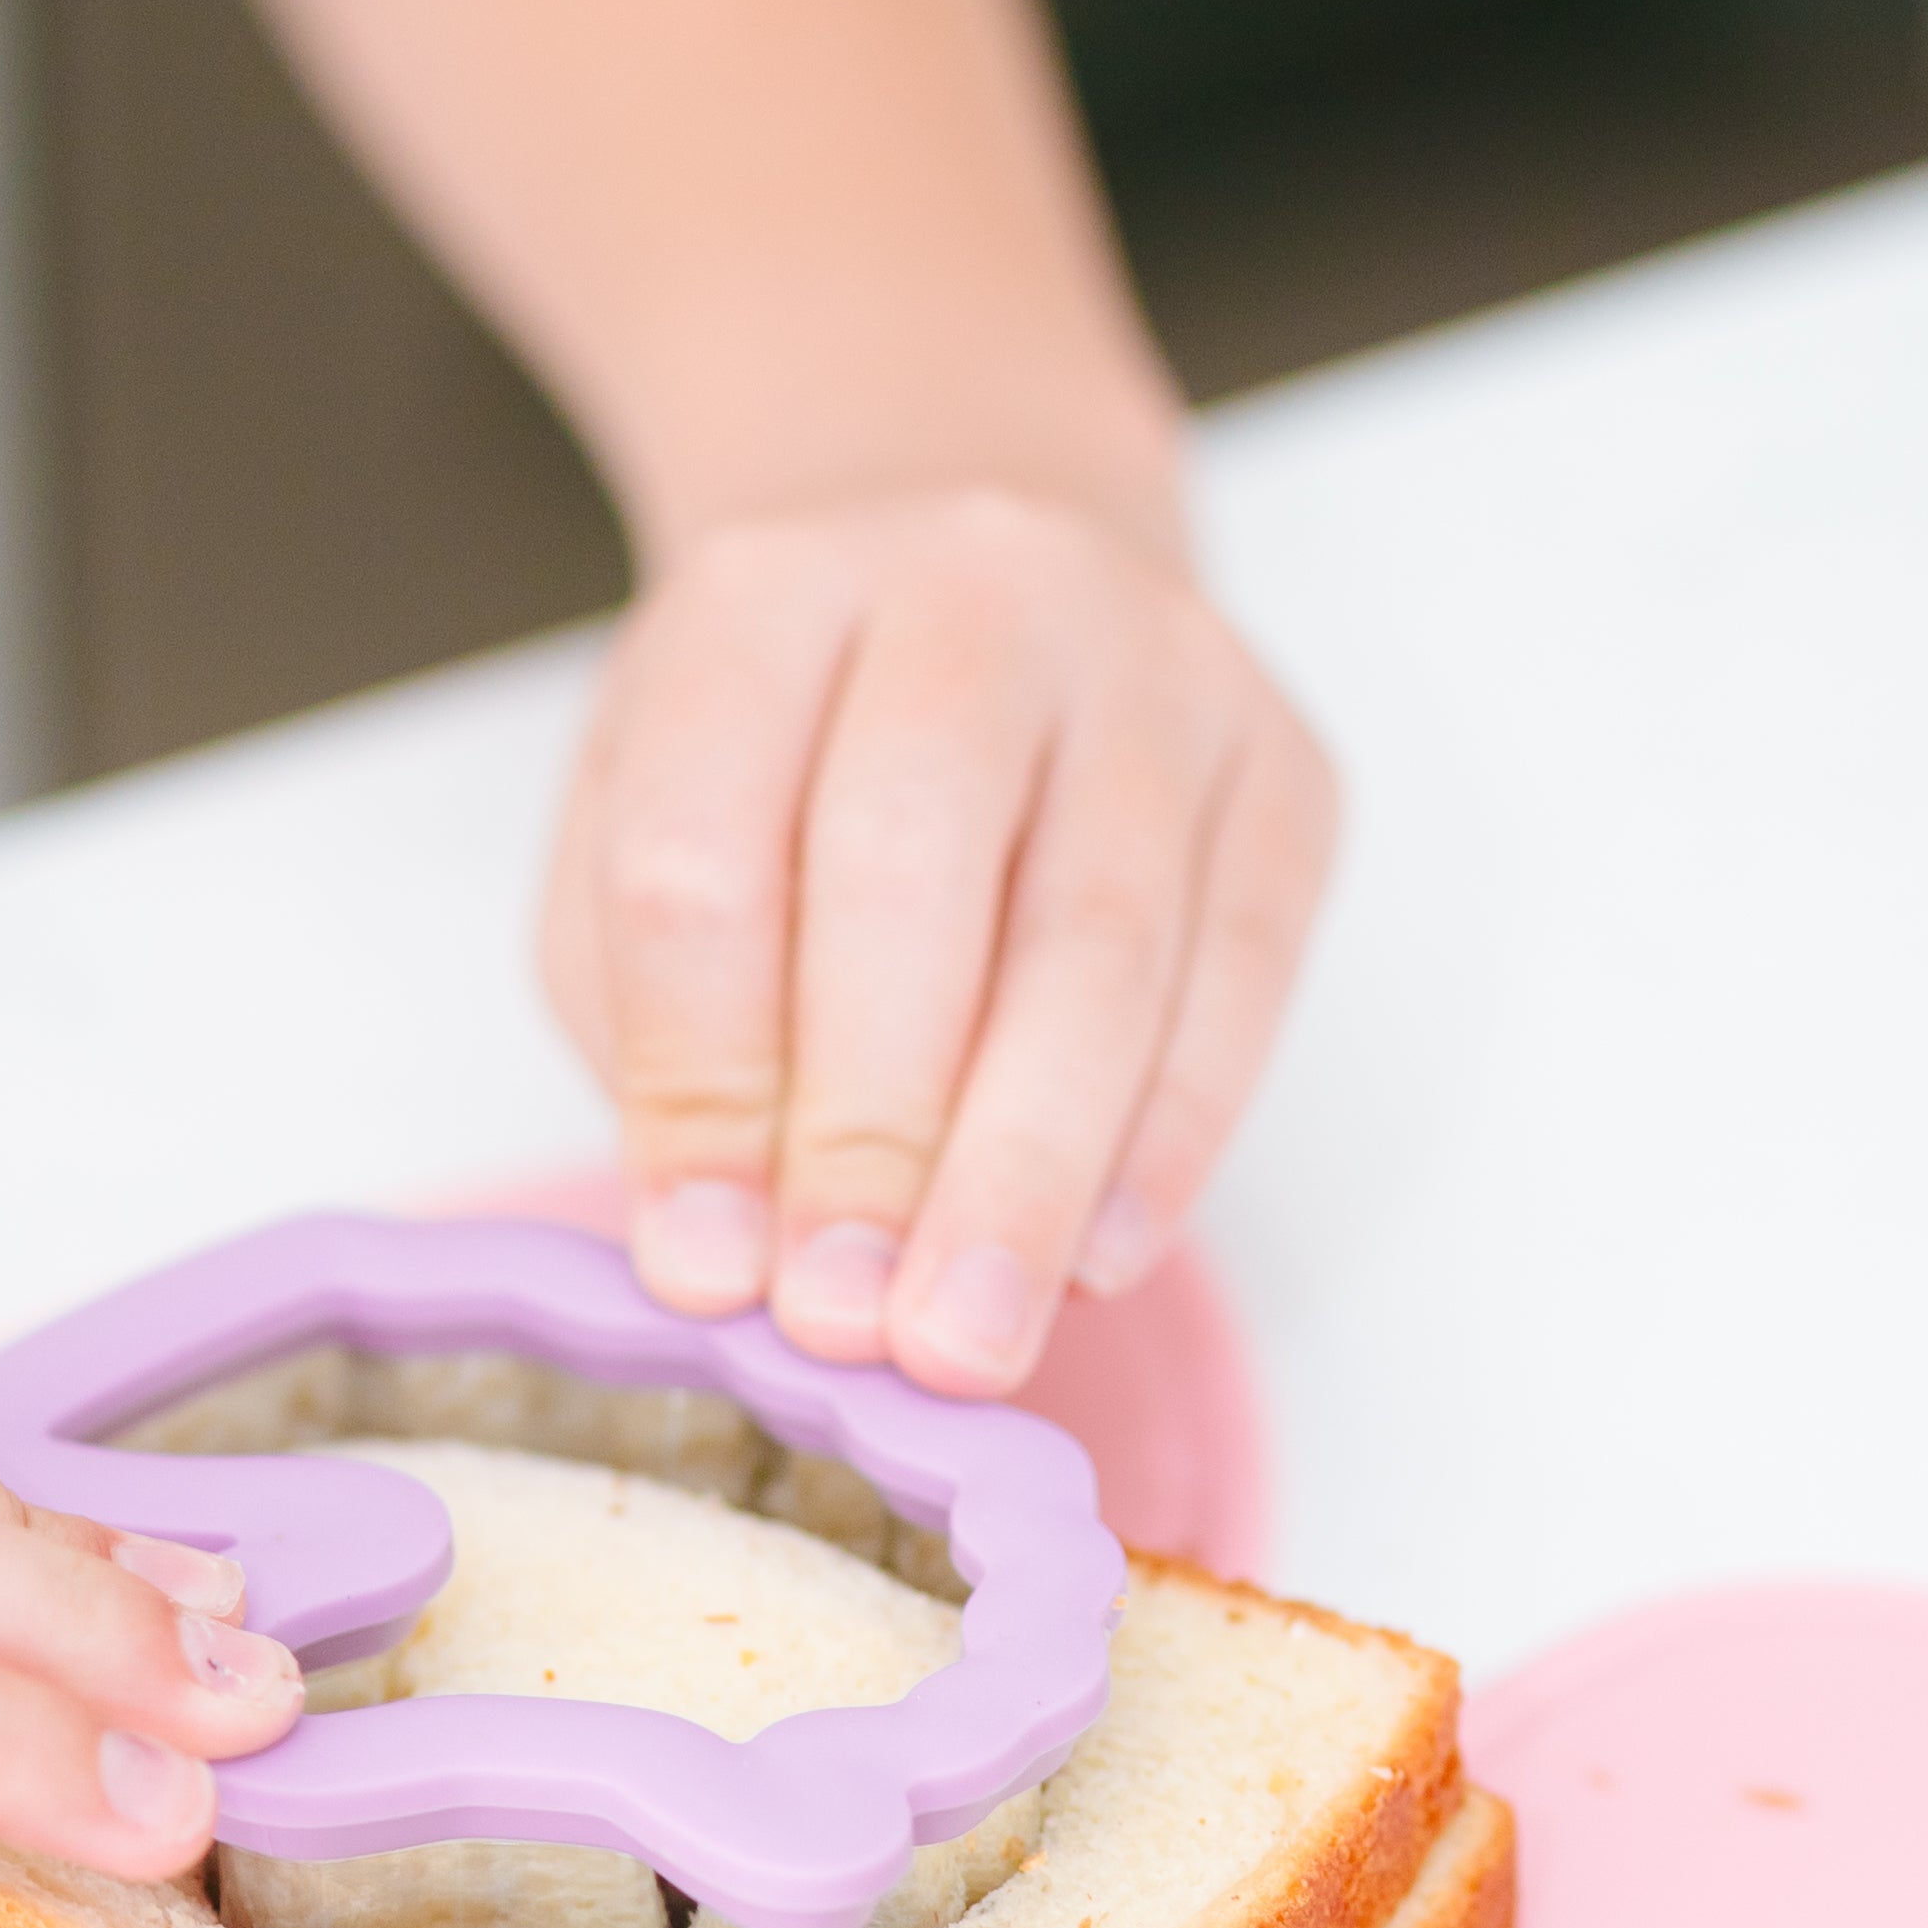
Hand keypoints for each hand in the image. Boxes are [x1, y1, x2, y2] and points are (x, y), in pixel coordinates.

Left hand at [541, 486, 1336, 1391]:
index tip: (706, 1268)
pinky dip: (1172, 1138)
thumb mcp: (642, 836)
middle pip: (912, 873)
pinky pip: (1244, 971)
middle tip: (852, 1324)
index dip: (701, 1082)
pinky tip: (1100, 1257)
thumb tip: (732, 1254)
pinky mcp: (1285, 764)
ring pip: (1101, 937)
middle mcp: (969, 591)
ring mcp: (1153, 665)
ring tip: (971, 1338)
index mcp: (760, 600)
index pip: (705, 854)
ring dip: (1031, 1170)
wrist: (988, 589)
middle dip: (877, 1132)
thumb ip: (663, 1026)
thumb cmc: (794, 756)